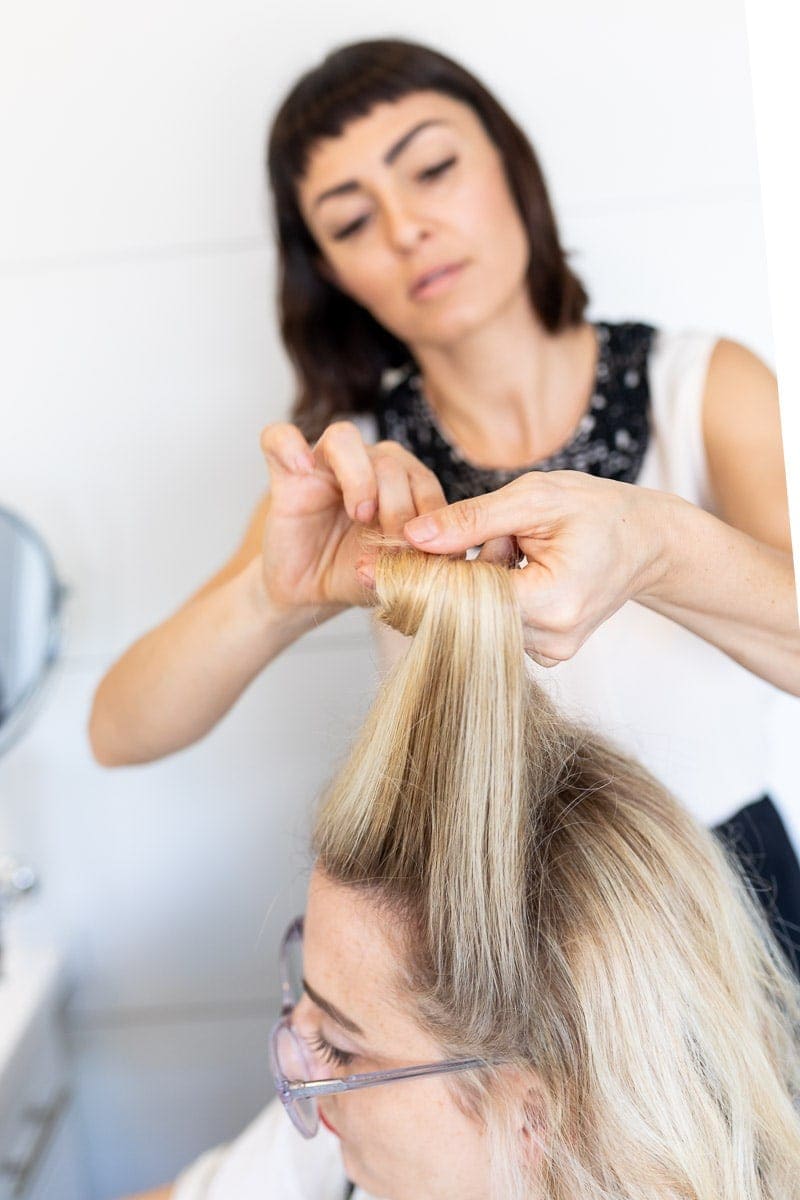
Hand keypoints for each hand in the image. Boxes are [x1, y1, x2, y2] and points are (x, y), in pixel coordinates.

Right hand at [259, 420, 445, 611]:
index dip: (429, 510)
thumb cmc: (355, 575)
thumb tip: (452, 550)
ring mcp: (324, 465)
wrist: (309, 593)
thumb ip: (425, 558)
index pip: (421, 476)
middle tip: (393, 542)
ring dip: (359, 477)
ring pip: (344, 438)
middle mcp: (365, 465)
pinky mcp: (286, 473)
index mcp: (398, 482)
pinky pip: (280, 437)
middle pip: (389, 458)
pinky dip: (290, 446)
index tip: (425, 548)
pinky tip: (302, 469)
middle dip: (399, 504)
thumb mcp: (398, 571)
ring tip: (360, 514)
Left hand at [401, 471, 663, 665]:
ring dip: (469, 587)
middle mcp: (552, 639)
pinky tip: (511, 568)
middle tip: (442, 540)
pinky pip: (492, 630)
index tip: (377, 563)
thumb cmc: (597, 511)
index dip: (419, 578)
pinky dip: (485, 598)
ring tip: (509, 546)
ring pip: (474, 626)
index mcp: (553, 600)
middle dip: (443, 577)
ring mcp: (551, 653)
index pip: (464, 600)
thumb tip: (413, 536)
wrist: (647, 539)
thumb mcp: (535, 498)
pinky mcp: (546, 653)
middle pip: (463, 619)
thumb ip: (472, 519)